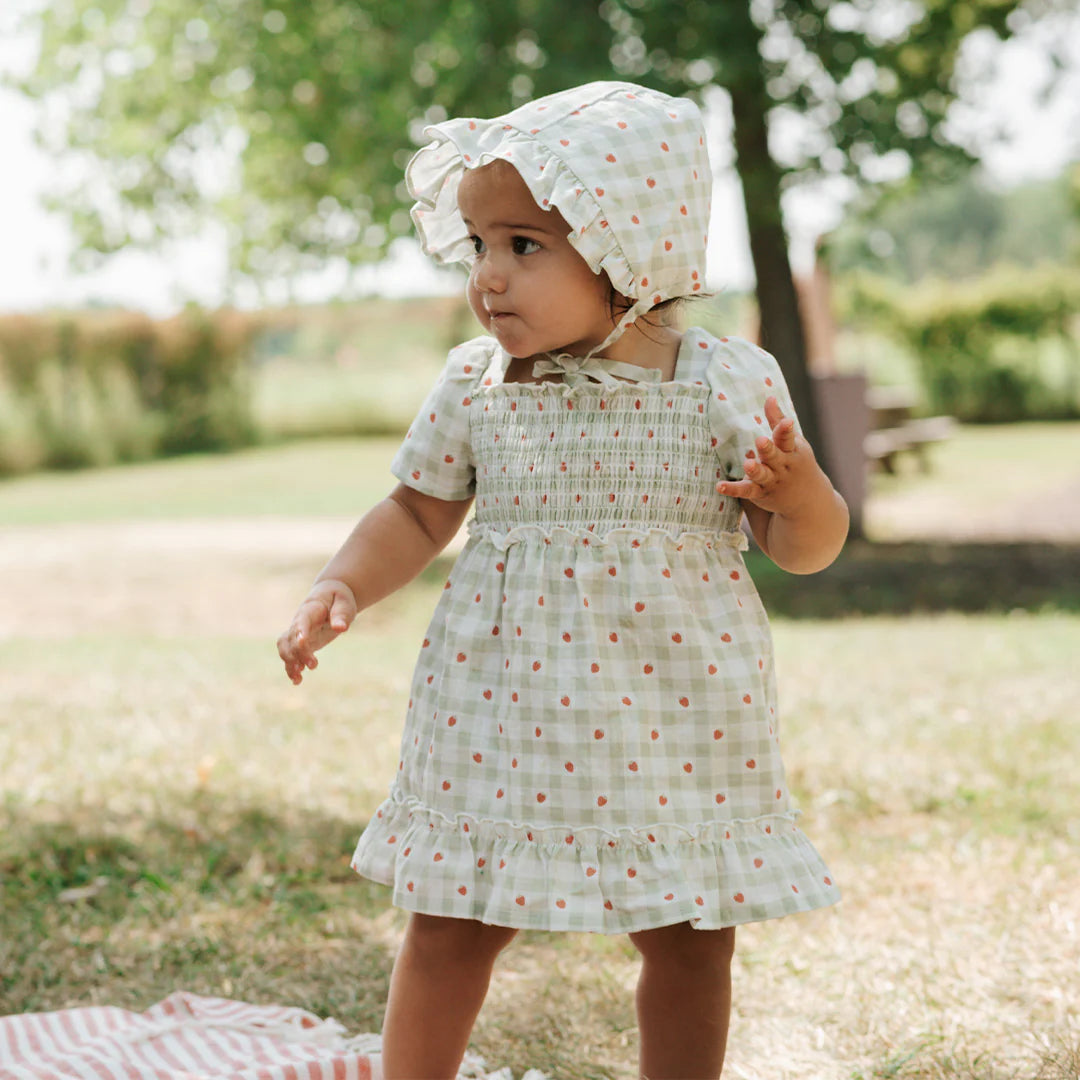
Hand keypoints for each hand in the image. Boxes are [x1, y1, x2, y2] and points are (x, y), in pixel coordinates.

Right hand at [277, 579, 357, 684]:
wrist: (329, 595)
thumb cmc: (338, 598)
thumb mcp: (344, 602)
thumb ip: (341, 614)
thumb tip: (340, 628)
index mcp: (310, 610)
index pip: (301, 621)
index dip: (300, 632)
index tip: (303, 642)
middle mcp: (299, 622)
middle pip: (292, 638)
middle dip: (299, 653)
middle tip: (313, 665)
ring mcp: (298, 633)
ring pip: (285, 648)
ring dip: (289, 662)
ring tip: (298, 678)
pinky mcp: (301, 643)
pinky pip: (290, 654)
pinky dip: (291, 667)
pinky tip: (297, 680)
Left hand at [715, 396, 821, 515]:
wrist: (807, 499)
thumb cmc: (795, 462)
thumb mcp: (792, 443)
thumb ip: (777, 421)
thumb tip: (769, 397)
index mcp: (791, 451)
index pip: (787, 438)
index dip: (786, 429)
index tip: (787, 422)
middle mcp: (782, 466)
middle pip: (774, 456)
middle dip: (768, 449)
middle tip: (760, 440)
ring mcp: (772, 481)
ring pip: (762, 475)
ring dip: (755, 470)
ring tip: (747, 464)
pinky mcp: (761, 493)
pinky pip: (746, 491)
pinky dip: (733, 489)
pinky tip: (719, 486)